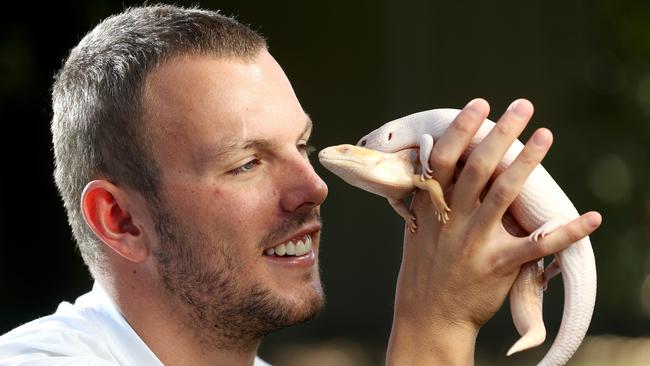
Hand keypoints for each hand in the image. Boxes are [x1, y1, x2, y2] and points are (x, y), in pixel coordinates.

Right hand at [386, 98, 601, 364]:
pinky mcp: (497, 266)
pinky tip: (591, 218)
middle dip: (499, 134)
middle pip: (477, 169)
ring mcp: (475, 242)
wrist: (428, 314)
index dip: (461, 131)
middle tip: (522, 106)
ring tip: (547, 135)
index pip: (444, 160)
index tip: (479, 104)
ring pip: (503, 197)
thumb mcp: (419, 225)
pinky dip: (566, 233)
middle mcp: (453, 219)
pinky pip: (536, 247)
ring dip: (527, 165)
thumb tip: (443, 158)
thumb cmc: (424, 264)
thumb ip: (432, 194)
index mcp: (432, 206)